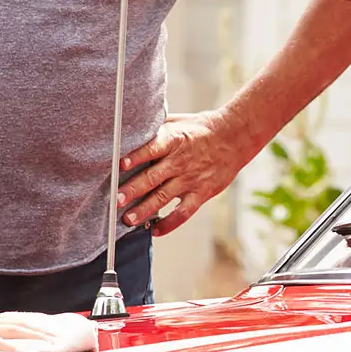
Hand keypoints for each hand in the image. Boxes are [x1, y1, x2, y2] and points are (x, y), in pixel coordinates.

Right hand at [0, 309, 59, 351]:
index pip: (15, 320)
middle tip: (56, 337)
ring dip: (30, 336)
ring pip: (10, 328)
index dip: (34, 325)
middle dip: (39, 330)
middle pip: (18, 322)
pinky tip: (17, 351)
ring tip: (46, 343)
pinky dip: (5, 345)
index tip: (51, 330)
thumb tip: (4, 343)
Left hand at [117, 109, 259, 235]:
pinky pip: (183, 213)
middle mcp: (180, 161)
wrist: (234, 138)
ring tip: (128, 220)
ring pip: (163, 197)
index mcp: (174, 140)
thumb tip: (131, 131)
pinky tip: (155, 230)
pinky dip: (169, 224)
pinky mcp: (201, 193)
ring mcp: (190, 179)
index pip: (152, 148)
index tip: (120, 165)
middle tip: (116, 200)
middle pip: (152, 177)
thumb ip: (156, 129)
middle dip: (133, 190)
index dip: (136, 156)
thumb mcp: (178, 121)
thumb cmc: (201, 129)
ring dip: (144, 210)